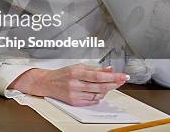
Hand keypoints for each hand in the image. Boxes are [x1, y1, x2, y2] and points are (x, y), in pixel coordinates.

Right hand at [9, 64, 128, 105]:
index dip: (113, 76)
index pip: (98, 75)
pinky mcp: (74, 102)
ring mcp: (74, 94)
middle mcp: (75, 84)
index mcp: (75, 72)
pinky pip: (92, 101)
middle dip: (114, 83)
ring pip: (98, 94)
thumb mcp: (77, 66)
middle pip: (100, 86)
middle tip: (122, 80)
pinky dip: (98, 97)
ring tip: (109, 85)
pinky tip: (98, 92)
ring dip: (106, 90)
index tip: (123, 76)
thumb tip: (109, 69)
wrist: (46, 83)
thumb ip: (94, 68)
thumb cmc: (62, 74)